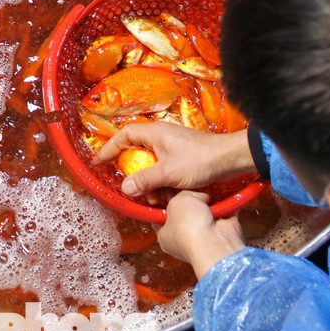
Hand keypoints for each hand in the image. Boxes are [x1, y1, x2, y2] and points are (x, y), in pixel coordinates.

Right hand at [96, 123, 254, 200]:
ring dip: (148, 180)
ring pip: (151, 162)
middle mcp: (161, 136)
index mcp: (155, 133)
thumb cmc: (199, 161)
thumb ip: (145, 180)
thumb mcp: (169, 173)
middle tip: (129, 186)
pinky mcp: (182, 156)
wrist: (229, 159)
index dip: (110, 147)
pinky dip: (161, 181)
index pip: (124, 135)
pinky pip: (163, 167)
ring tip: (153, 197)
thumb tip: (125, 188)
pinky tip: (166, 195)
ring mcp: (172, 146)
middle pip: (136, 150)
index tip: (100, 162)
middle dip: (132, 171)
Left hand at [157, 191, 245, 277]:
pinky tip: (223, 201)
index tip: (172, 192)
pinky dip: (225, 208)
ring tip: (209, 198)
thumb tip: (197, 197)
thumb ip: (182, 195)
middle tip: (194, 195)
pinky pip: (224, 216)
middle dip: (192, 202)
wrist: (214, 241)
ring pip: (206, 213)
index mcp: (166, 236)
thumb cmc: (189, 226)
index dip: (167, 203)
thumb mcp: (177, 202)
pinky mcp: (222, 234)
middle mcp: (184, 239)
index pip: (163, 218)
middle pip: (186, 213)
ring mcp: (204, 237)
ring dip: (209, 204)